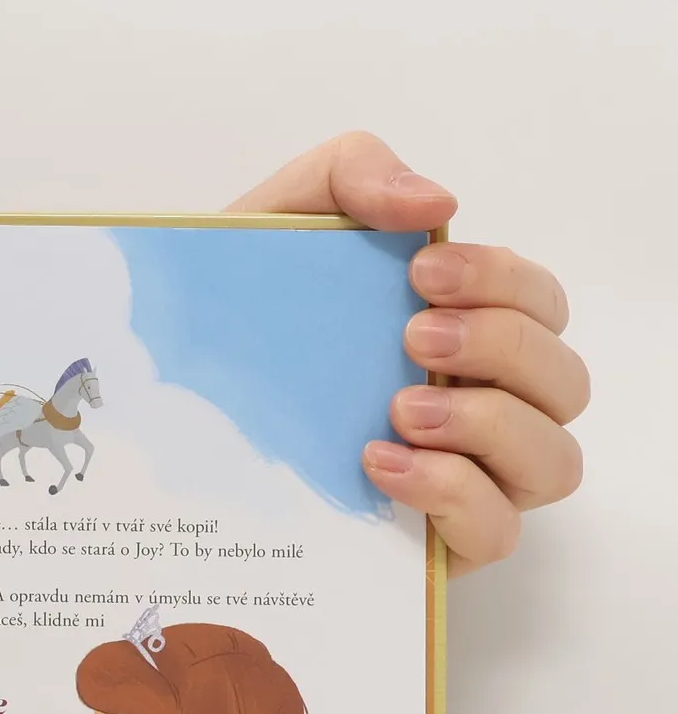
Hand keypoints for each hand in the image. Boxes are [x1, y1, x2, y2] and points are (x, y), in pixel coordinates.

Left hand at [233, 133, 586, 573]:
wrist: (149, 396)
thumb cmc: (231, 307)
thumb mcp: (276, 217)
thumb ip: (352, 173)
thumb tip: (436, 203)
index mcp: (458, 324)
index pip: (540, 301)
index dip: (506, 282)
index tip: (423, 273)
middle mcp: (476, 400)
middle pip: (564, 380)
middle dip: (504, 347)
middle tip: (413, 336)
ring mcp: (462, 475)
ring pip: (552, 462)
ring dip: (492, 425)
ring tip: (401, 409)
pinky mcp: (427, 540)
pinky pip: (496, 531)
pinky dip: (454, 494)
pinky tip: (380, 464)